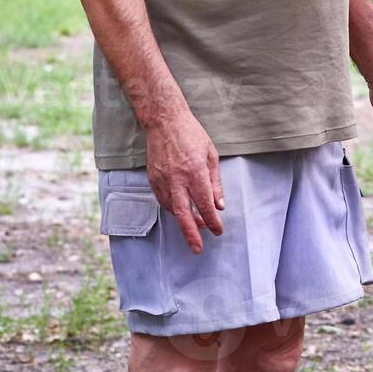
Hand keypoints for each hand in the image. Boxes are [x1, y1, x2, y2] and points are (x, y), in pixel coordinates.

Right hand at [144, 110, 223, 252]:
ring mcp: (162, 181)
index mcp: (195, 173)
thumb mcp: (211, 155)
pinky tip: (181, 211)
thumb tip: (219, 205)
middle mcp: (177, 180)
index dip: (212, 221)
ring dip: (184, 221)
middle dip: (192, 234)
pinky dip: (173, 210)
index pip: (205, 205)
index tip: (218, 230)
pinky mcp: (153, 180)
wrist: (164, 122)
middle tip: (197, 249)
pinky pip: (163, 201)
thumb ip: (215, 182)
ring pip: (172, 210)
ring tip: (195, 227)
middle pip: (184, 214)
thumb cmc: (192, 135)